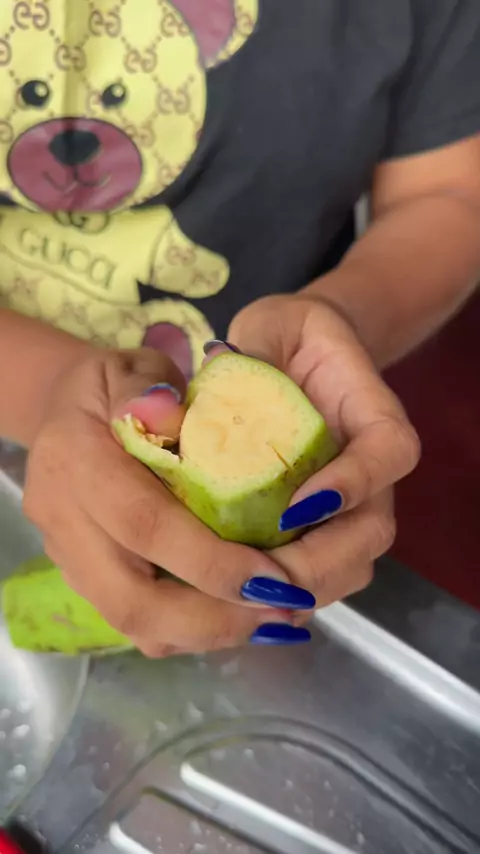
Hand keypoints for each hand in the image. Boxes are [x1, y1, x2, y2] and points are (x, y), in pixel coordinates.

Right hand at [23, 347, 313, 656]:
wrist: (63, 412)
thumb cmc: (112, 386)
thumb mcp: (132, 368)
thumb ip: (149, 389)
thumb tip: (168, 415)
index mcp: (77, 461)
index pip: (144, 525)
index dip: (210, 561)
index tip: (275, 578)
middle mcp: (64, 520)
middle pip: (133, 600)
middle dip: (214, 620)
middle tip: (283, 612)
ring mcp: (67, 556)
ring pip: (133, 623)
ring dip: (208, 634)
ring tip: (273, 621)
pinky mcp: (82, 577)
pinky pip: (134, 622)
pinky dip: (189, 630)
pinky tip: (237, 616)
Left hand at [226, 292, 420, 604]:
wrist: (296, 352)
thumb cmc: (284, 337)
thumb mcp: (268, 328)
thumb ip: (246, 354)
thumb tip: (202, 386)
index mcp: (371, 413)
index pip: (388, 452)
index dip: (353, 485)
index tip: (296, 506)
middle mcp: (372, 468)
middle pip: (373, 530)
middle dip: (317, 563)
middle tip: (257, 579)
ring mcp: (353, 504)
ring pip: (352, 563)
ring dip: (303, 588)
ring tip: (243, 598)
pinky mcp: (324, 526)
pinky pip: (323, 572)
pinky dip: (289, 593)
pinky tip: (241, 601)